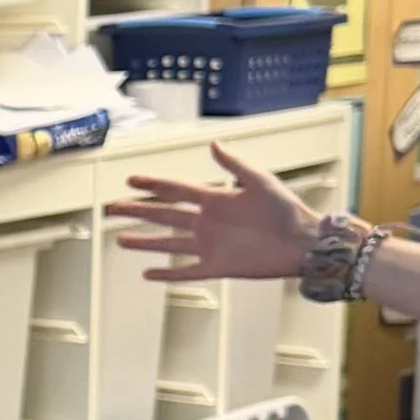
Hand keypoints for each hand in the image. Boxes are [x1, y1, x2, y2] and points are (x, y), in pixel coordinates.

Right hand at [107, 146, 318, 281]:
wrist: (305, 243)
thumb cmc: (287, 210)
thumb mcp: (261, 182)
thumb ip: (234, 166)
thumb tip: (213, 144)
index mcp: (216, 199)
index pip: (176, 191)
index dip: (153, 185)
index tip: (131, 180)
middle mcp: (208, 222)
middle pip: (165, 216)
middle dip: (139, 211)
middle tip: (114, 207)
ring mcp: (210, 246)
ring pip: (169, 244)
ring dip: (145, 242)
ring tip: (122, 239)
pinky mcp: (218, 267)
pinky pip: (187, 271)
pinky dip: (167, 274)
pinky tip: (148, 274)